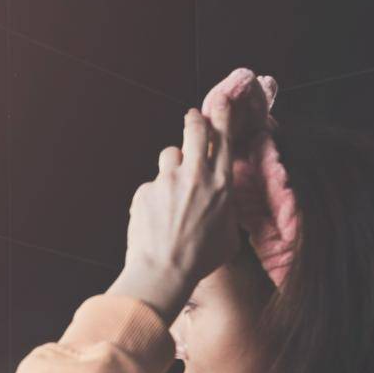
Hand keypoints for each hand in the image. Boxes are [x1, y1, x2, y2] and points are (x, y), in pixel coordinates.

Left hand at [110, 102, 237, 321]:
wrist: (163, 271)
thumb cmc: (200, 260)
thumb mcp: (228, 235)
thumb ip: (226, 211)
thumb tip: (223, 206)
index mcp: (221, 183)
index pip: (223, 136)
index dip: (222, 114)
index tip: (221, 102)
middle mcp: (195, 175)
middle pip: (194, 129)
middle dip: (194, 120)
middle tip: (192, 118)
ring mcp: (167, 180)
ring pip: (170, 154)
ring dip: (172, 164)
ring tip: (172, 190)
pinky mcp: (145, 190)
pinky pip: (151, 185)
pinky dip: (153, 196)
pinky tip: (154, 219)